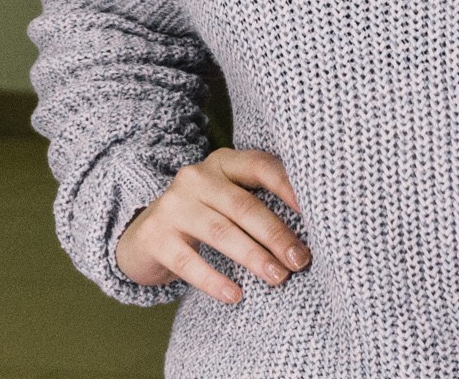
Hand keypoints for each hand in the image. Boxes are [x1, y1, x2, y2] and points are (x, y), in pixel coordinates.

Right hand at [114, 147, 309, 302]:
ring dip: (253, 256)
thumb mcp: (226, 201)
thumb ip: (258, 203)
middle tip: (300, 260)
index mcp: (221, 163)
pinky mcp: (155, 236)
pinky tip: (235, 295)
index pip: (260, 166)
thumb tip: (312, 229)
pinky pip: (188, 261)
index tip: (314, 215)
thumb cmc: (201, 219)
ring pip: (220, 231)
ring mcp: (172, 205)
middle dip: (275, 234)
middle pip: (243, 205)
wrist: (144, 237)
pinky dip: (214, 279)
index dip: (288, 187)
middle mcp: (195, 178)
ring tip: (278, 278)